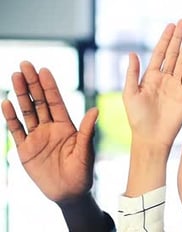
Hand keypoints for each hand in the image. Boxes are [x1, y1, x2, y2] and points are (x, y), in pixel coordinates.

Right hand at [1, 61, 97, 202]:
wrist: (69, 193)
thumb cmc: (82, 172)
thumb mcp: (85, 151)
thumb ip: (87, 131)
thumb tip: (96, 110)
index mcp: (66, 126)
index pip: (56, 101)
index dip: (49, 86)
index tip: (43, 70)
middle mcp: (50, 128)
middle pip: (39, 101)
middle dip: (32, 83)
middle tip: (25, 65)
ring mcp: (37, 137)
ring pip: (27, 111)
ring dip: (20, 95)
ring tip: (14, 77)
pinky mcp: (25, 149)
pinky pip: (16, 130)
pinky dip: (11, 117)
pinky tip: (6, 103)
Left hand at [123, 19, 181, 195]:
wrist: (150, 138)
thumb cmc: (136, 118)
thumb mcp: (129, 93)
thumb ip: (132, 73)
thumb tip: (132, 53)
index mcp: (150, 77)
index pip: (160, 53)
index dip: (165, 39)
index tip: (171, 25)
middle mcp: (164, 78)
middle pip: (173, 53)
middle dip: (178, 37)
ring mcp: (175, 85)